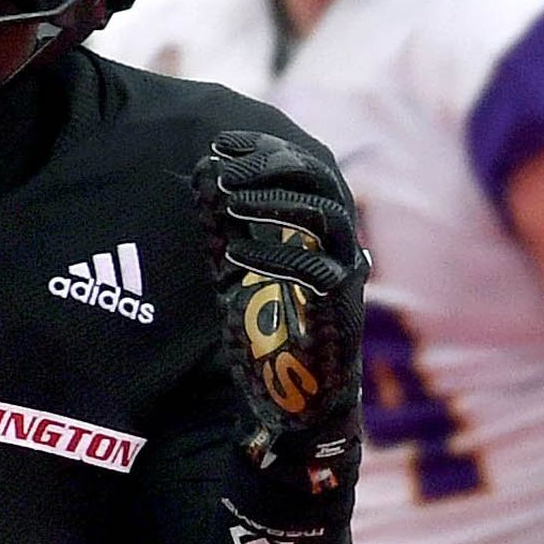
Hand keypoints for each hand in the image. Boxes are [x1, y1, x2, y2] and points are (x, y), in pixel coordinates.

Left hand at [193, 129, 367, 496]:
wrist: (294, 400)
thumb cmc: (267, 332)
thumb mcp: (235, 270)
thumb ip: (223, 227)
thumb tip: (201, 174)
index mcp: (314, 227)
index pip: (301, 168)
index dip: (263, 149)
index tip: (221, 142)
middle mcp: (335, 242)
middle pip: (318, 181)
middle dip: (271, 164)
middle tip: (225, 163)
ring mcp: (343, 273)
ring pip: (323, 216)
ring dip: (274, 200)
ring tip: (230, 195)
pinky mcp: (339, 309)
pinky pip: (316, 271)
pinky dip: (276, 257)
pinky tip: (236, 255)